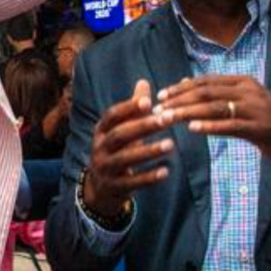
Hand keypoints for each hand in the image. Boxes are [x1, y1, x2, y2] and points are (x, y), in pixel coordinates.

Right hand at [84, 79, 172, 216]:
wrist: (100, 188)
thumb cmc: (116, 151)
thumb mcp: (120, 130)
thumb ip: (133, 109)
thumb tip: (144, 82)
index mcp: (101, 131)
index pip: (111, 116)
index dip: (128, 108)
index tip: (148, 101)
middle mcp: (100, 148)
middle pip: (119, 135)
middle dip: (143, 127)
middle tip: (168, 119)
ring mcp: (105, 168)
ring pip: (124, 158)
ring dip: (147, 151)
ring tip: (171, 144)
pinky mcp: (115, 186)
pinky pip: (131, 182)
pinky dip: (148, 177)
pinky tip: (166, 171)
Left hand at [156, 76, 270, 166]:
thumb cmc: (269, 121)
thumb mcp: (244, 101)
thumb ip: (217, 93)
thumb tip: (184, 82)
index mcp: (243, 82)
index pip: (205, 81)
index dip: (181, 88)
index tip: (160, 96)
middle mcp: (249, 91)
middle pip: (206, 92)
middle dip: (178, 100)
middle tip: (156, 110)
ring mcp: (256, 109)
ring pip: (214, 107)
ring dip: (187, 113)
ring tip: (167, 119)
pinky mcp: (261, 128)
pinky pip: (231, 125)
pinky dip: (210, 126)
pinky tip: (192, 129)